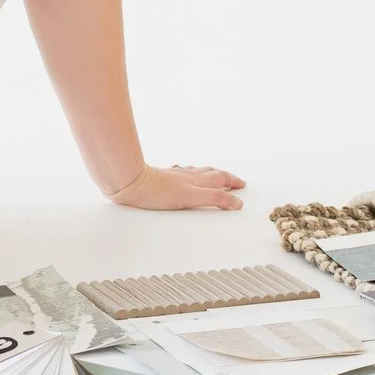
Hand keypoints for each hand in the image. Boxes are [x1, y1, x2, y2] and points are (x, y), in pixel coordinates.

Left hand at [104, 163, 246, 211]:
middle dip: (224, 177)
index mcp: (197, 181)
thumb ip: (214, 199)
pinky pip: (179, 173)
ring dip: (208, 173)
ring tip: (212, 174)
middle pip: (211, 173)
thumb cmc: (158, 192)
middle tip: (234, 180)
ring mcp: (174, 175)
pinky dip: (186, 173)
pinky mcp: (161, 177)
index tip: (241, 186)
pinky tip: (181, 173)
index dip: (232, 183)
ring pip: (196, 171)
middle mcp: (187, 175)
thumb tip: (236, 202)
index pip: (220, 180)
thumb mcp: (192, 198)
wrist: (132, 184)